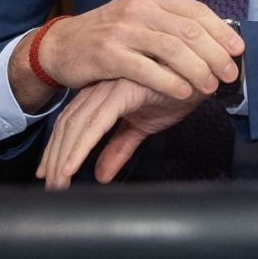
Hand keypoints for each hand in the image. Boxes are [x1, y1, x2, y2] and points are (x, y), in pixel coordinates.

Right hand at [9, 0, 242, 111]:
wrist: (63, 45)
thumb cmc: (111, 35)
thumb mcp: (143, 18)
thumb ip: (173, 23)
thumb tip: (216, 38)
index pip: (197, 11)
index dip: (221, 31)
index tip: (238, 49)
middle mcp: (140, 7)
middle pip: (189, 31)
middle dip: (216, 54)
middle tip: (230, 73)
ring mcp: (123, 29)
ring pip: (173, 49)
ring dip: (198, 70)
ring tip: (211, 86)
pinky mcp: (109, 53)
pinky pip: (147, 69)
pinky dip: (170, 81)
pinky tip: (184, 92)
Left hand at [37, 78, 200, 189]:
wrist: (209, 71)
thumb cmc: (180, 91)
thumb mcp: (146, 124)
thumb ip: (121, 146)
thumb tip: (101, 175)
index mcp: (105, 91)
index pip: (72, 121)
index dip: (57, 148)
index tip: (49, 174)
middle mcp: (104, 85)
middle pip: (68, 123)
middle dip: (55, 157)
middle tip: (50, 186)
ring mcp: (113, 85)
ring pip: (77, 124)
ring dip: (63, 157)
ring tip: (59, 182)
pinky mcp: (126, 89)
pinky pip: (96, 122)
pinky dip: (81, 146)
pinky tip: (71, 167)